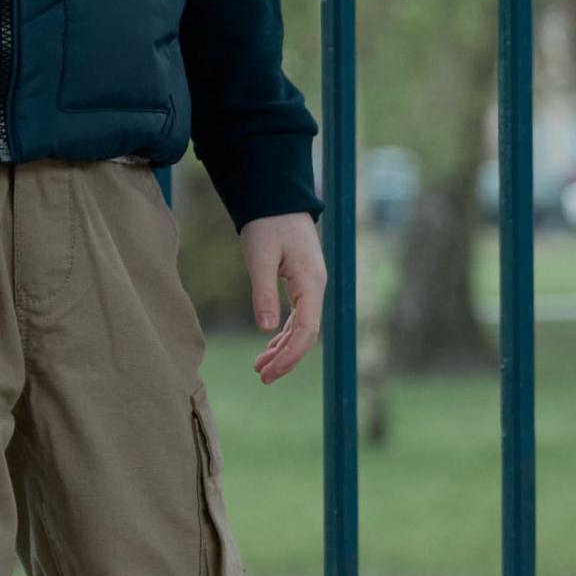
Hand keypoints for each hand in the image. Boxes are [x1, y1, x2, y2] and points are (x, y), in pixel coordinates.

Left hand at [240, 212, 325, 383]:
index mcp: (311, 282)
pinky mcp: (302, 283)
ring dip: (283, 349)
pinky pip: (297, 316)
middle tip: (262, 377)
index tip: (269, 372)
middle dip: (286, 358)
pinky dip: (283, 334)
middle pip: (307, 334)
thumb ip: (263, 293)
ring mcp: (310, 286)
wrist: (277, 198)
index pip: (306, 330)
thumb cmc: (268, 223)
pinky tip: (269, 347)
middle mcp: (316, 287)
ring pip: (302, 327)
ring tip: (261, 368)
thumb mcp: (259, 257)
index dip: (290, 355)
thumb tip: (265, 330)